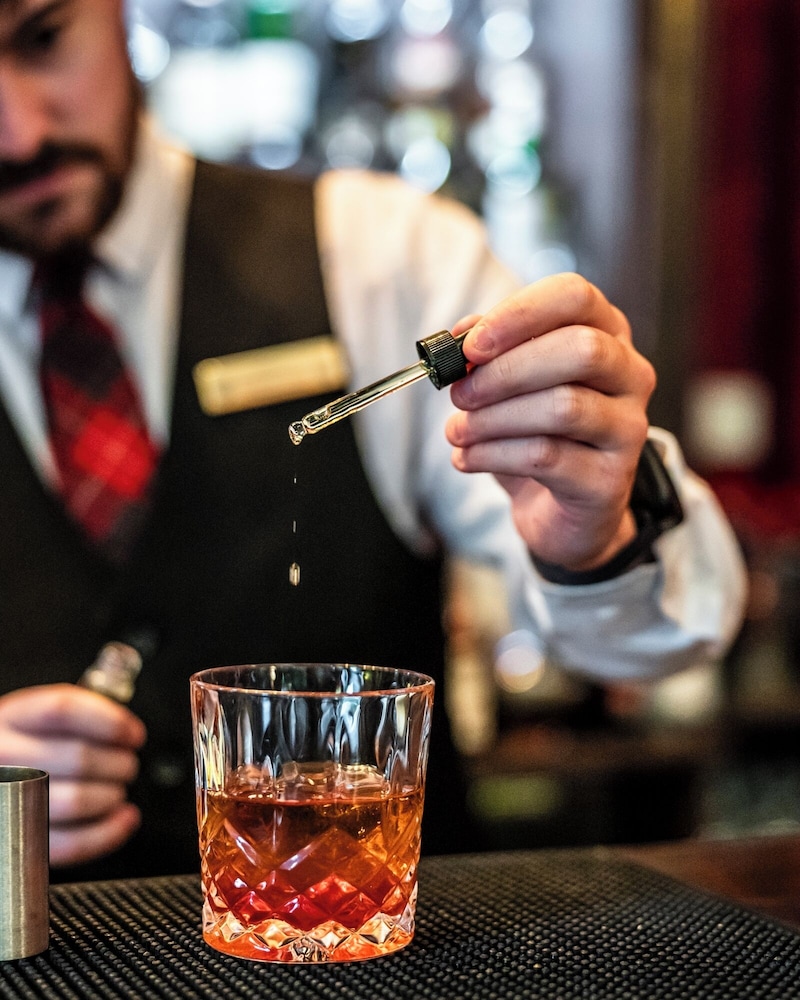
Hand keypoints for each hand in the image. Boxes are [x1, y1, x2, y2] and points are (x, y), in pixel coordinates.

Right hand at [0, 684, 146, 866]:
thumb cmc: (21, 749)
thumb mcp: (36, 718)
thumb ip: (76, 718)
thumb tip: (127, 733)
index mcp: (12, 718)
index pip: (64, 710)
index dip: (111, 722)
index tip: (134, 734)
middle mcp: (4, 757)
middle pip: (79, 758)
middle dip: (120, 764)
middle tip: (127, 766)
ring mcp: (7, 800)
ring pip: (77, 801)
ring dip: (113, 796)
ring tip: (116, 790)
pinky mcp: (16, 840)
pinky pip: (70, 843)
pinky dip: (108, 832)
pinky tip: (122, 819)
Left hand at [446, 273, 655, 571]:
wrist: (559, 511)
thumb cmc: (536, 433)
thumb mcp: (510, 385)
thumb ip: (489, 352)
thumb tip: (460, 336)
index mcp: (607, 334)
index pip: (576, 297)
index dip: (519, 314)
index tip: (470, 345)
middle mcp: (630, 375)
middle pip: (579, 349)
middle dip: (506, 371)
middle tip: (459, 394)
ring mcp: (628, 428)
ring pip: (563, 406)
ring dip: (493, 418)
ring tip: (456, 432)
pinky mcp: (610, 480)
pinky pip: (547, 457)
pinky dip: (493, 454)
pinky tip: (466, 458)